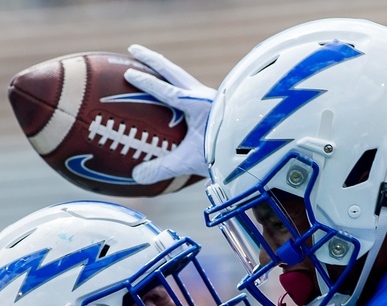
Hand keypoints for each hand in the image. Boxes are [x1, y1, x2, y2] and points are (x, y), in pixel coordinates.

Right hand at [124, 44, 213, 183]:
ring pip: (185, 79)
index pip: (165, 90)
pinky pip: (196, 93)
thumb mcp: (192, 160)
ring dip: (168, 72)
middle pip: (173, 71)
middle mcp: (205, 95)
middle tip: (132, 47)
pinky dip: (183, 90)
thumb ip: (164, 167)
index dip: (146, 82)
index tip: (127, 72)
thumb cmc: (225, 152)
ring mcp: (214, 99)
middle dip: (151, 59)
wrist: (259, 146)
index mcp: (196, 104)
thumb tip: (136, 176)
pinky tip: (181, 98)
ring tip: (154, 67)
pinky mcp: (221, 105)